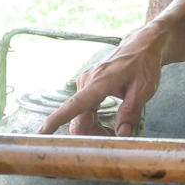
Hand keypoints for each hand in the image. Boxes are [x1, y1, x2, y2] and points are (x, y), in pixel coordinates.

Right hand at [39, 35, 163, 136]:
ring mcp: (85, 85)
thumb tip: (121, 135)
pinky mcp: (88, 88)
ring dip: (94, 130)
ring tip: (115, 132)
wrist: (141, 46)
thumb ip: (130, 113)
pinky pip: (84, 111)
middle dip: (92, 135)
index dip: (56, 121)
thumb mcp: (143, 90)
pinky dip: (94, 123)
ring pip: (81, 118)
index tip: (41, 133)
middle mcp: (86, 83)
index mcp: (99, 83)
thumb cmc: (144, 64)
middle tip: (115, 139)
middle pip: (78, 119)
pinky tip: (108, 126)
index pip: (73, 105)